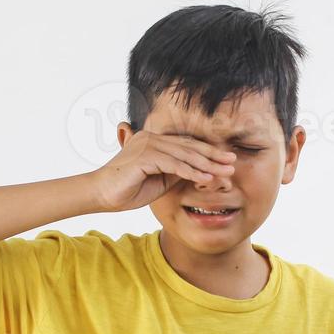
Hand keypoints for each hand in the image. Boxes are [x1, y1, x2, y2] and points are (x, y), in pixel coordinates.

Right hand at [86, 131, 236, 212]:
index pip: (186, 145)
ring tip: (224, 171)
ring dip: (207, 164)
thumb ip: (176, 173)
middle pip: (188, 146)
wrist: (102, 195)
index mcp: (154, 141)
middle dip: (212, 155)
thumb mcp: (160, 181)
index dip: (208, 152)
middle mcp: (151, 138)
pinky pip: (173, 164)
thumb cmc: (128, 190)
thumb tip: (199, 172)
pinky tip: (206, 177)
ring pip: (184, 154)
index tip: (226, 159)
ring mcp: (147, 145)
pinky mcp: (144, 156)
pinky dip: (192, 172)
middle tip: (232, 161)